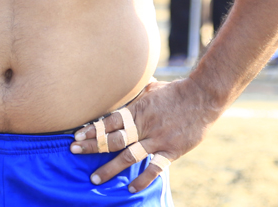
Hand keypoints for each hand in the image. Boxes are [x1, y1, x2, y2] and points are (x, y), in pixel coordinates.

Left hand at [69, 79, 215, 193]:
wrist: (203, 97)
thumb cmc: (176, 91)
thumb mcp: (153, 88)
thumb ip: (136, 94)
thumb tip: (124, 88)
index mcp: (139, 109)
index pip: (109, 122)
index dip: (92, 130)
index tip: (76, 137)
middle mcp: (145, 125)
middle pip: (113, 139)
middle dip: (91, 147)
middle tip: (74, 153)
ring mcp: (158, 139)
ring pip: (129, 156)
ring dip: (110, 168)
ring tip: (94, 178)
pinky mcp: (172, 150)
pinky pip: (155, 167)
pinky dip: (143, 179)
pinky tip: (130, 188)